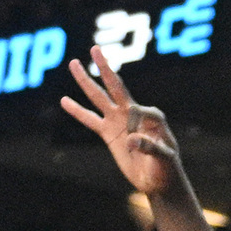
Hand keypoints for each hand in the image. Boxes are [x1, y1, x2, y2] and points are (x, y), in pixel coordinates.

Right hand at [61, 52, 188, 197]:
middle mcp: (134, 114)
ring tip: (74, 63)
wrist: (158, 181)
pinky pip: (90, 120)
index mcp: (152, 117)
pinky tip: (64, 100)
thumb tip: (130, 138)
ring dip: (87, 81)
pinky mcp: (108, 134)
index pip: (144, 112)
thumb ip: (151, 147)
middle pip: (117, 87)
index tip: (141, 143)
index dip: (142, 127)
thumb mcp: (164, 158)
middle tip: (95, 49)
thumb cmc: (166, 169)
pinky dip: (77, 111)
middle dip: (106, 68)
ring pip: (99, 98)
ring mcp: (119, 122)